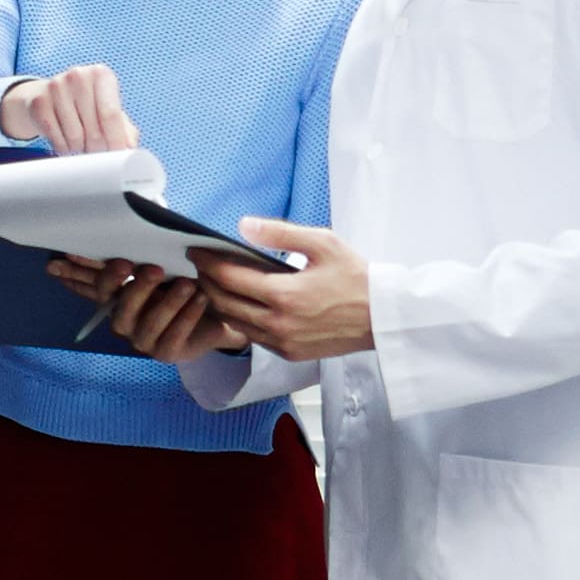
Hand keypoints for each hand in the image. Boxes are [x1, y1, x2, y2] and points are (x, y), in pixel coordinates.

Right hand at [1, 63, 135, 154]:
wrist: (45, 94)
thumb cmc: (83, 103)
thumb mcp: (106, 109)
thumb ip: (124, 128)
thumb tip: (130, 147)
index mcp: (101, 74)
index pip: (111, 114)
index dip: (116, 141)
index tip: (118, 158)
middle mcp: (78, 75)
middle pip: (94, 129)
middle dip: (98, 149)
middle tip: (97, 152)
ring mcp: (56, 86)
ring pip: (75, 137)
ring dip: (80, 149)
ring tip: (81, 143)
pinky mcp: (39, 102)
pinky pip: (56, 139)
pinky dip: (64, 148)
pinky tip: (66, 141)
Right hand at [56, 255, 236, 359]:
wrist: (217, 315)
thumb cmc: (184, 283)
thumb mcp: (166, 263)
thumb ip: (144, 251)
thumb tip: (128, 223)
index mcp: (117, 296)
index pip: (91, 285)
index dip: (75, 274)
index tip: (64, 259)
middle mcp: (123, 319)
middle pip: (118, 306)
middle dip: (135, 287)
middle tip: (153, 269)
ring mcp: (142, 339)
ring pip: (148, 323)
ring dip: (168, 302)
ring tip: (187, 285)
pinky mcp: (165, 352)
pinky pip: (172, 337)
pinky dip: (186, 317)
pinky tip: (199, 299)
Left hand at [191, 220, 375, 362]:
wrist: (382, 317)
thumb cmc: (356, 277)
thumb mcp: (323, 243)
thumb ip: (280, 233)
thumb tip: (243, 226)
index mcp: (285, 295)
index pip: (230, 279)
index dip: (208, 264)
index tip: (197, 251)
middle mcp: (278, 323)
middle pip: (224, 303)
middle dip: (206, 283)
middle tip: (200, 266)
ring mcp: (282, 342)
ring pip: (234, 323)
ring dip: (218, 303)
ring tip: (212, 283)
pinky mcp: (289, 354)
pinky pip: (252, 337)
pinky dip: (238, 320)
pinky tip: (238, 304)